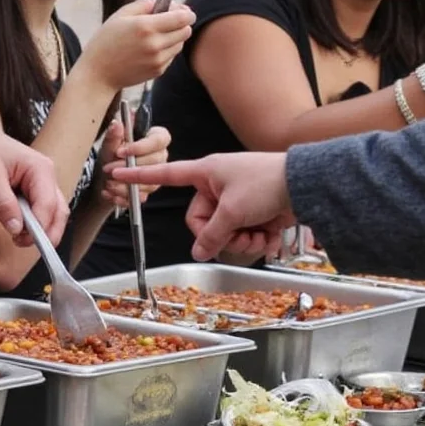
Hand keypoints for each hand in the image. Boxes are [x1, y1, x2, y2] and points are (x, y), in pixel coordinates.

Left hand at [0, 128, 69, 246]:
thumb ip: (3, 202)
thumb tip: (16, 228)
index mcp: (41, 169)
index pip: (48, 204)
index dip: (38, 226)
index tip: (21, 239)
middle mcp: (46, 178)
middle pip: (58, 213)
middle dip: (45, 233)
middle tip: (21, 243)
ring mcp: (41, 186)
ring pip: (53, 216)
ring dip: (40, 232)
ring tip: (17, 239)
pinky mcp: (33, 193)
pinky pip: (41, 214)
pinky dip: (33, 226)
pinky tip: (17, 231)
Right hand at [78, 0, 194, 92]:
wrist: (98, 74)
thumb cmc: (105, 42)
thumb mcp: (120, 15)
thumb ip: (144, 4)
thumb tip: (163, 2)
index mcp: (146, 26)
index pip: (182, 18)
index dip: (186, 12)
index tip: (182, 10)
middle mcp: (155, 44)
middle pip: (186, 31)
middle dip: (182, 24)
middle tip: (171, 21)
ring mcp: (158, 60)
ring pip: (180, 44)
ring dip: (174, 37)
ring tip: (157, 35)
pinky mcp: (158, 71)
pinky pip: (171, 56)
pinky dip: (166, 51)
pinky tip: (150, 49)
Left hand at [95, 123, 170, 208]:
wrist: (102, 179)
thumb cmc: (109, 157)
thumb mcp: (109, 144)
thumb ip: (113, 135)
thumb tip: (116, 124)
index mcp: (155, 139)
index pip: (160, 139)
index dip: (141, 146)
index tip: (120, 152)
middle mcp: (160, 157)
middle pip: (155, 162)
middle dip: (129, 167)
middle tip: (109, 169)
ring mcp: (156, 176)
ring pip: (149, 183)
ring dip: (125, 184)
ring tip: (108, 183)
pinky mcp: (148, 192)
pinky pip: (140, 197)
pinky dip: (123, 197)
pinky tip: (110, 193)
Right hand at [112, 152, 296, 260]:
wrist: (308, 184)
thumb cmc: (267, 183)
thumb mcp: (233, 212)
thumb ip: (211, 235)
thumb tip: (199, 252)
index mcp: (206, 172)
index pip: (166, 174)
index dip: (140, 176)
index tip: (116, 172)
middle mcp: (217, 185)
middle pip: (200, 220)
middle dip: (220, 234)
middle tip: (239, 234)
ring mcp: (236, 198)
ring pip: (223, 231)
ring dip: (242, 240)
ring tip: (259, 235)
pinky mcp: (253, 210)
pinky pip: (242, 232)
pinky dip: (256, 238)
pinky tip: (271, 236)